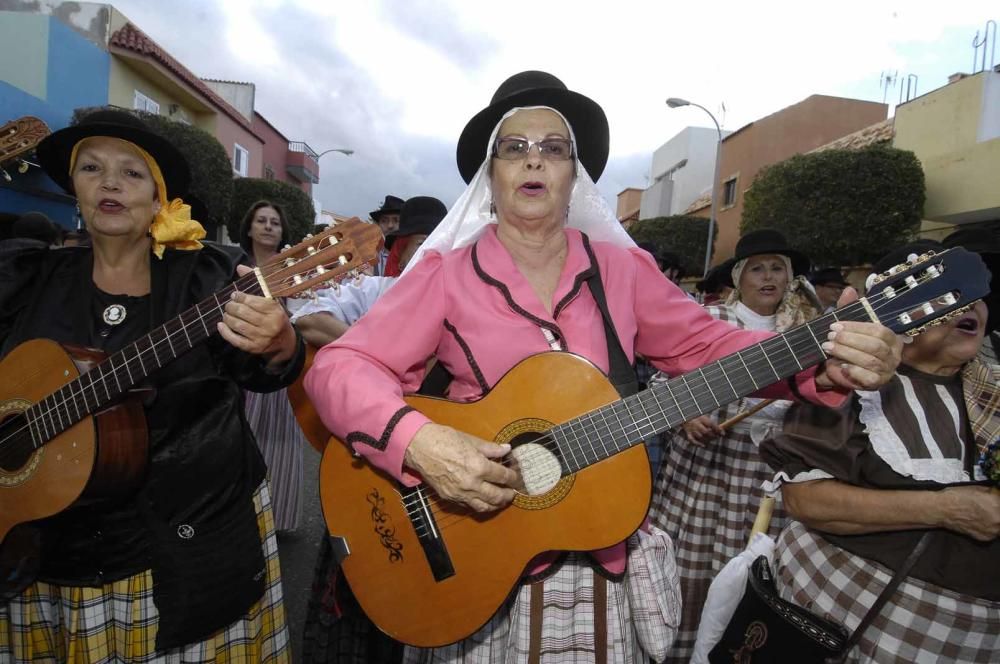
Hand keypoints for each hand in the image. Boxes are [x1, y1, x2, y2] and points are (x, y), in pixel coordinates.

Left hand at [217, 265, 296, 364]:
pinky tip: (221, 325)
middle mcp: (269, 324)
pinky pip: (234, 339)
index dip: (239, 296)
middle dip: (231, 306)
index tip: (235, 295)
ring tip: (227, 313)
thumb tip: (240, 267)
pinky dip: (225, 332)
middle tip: (229, 305)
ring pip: (237, 325)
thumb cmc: (276, 316)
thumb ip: (256, 282)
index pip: (252, 301)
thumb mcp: (271, 299)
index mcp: (274, 310)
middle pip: (242, 312)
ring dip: (227, 317)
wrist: (284, 341)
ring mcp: (260, 337)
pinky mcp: (253, 347)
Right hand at [403, 423, 519, 512]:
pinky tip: (482, 499)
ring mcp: (460, 493)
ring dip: (495, 505)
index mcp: (479, 467)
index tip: (516, 477)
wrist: (418, 447)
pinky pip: (469, 506)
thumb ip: (490, 448)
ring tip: (500, 500)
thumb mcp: (470, 440)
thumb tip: (506, 449)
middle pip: (497, 496)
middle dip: (508, 495)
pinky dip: (479, 504)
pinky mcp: (450, 498)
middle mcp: (472, 484)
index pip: (503, 477)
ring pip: (484, 507)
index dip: (512, 477)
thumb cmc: (444, 439)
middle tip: (512, 492)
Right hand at [681, 415, 723, 445]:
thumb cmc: (698, 417)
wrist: (684, 416)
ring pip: (700, 436)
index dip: (718, 429)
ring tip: (711, 440)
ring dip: (707, 440)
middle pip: (706, 431)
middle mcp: (696, 423)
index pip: (711, 424)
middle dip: (713, 436)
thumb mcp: (705, 417)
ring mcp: (691, 429)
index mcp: (701, 418)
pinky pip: (692, 440)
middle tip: (716, 437)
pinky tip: (703, 445)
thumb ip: (712, 423)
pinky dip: (698, 444)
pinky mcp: (688, 433)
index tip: (723, 433)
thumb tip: (722, 430)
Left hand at [815, 287, 901, 391]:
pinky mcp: (877, 383)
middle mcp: (894, 354)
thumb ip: (848, 308)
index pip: (879, 330)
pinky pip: (868, 377)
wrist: (840, 368)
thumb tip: (849, 290)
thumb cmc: (849, 344)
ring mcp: (887, 370)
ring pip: (869, 360)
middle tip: (830, 336)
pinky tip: (841, 365)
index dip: (857, 327)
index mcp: (892, 338)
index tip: (835, 325)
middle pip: (875, 346)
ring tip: (828, 347)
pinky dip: (853, 371)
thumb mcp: (847, 325)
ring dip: (846, 353)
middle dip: (849, 340)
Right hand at [939, 486, 999, 541]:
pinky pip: (994, 532)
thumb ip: (995, 494)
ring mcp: (993, 531)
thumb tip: (999, 495)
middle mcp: (998, 519)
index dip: (998, 502)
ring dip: (996, 520)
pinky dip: (990, 527)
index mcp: (998, 504)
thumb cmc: (957, 497)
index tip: (996, 501)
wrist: (942, 510)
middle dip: (998, 511)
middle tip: (990, 508)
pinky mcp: (986, 538)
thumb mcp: (980, 488)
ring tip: (985, 515)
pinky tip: (980, 521)